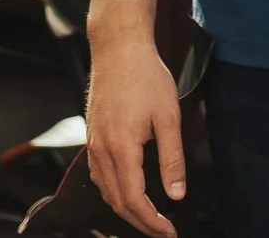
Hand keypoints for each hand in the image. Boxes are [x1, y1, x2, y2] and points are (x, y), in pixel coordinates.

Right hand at [84, 38, 186, 237]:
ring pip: (106, 191)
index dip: (152, 222)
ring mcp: (92, 143)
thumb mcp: (169, 117)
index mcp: (120, 148)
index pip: (134, 200)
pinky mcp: (92, 136)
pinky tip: (130, 190)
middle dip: (140, 222)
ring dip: (126, 209)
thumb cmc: (146, 76)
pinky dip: (115, 191)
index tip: (170, 231)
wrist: (119, 48)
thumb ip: (172, 159)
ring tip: (150, 216)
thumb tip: (176, 194)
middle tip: (164, 230)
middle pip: (117, 202)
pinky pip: (99, 175)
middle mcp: (100, 150)